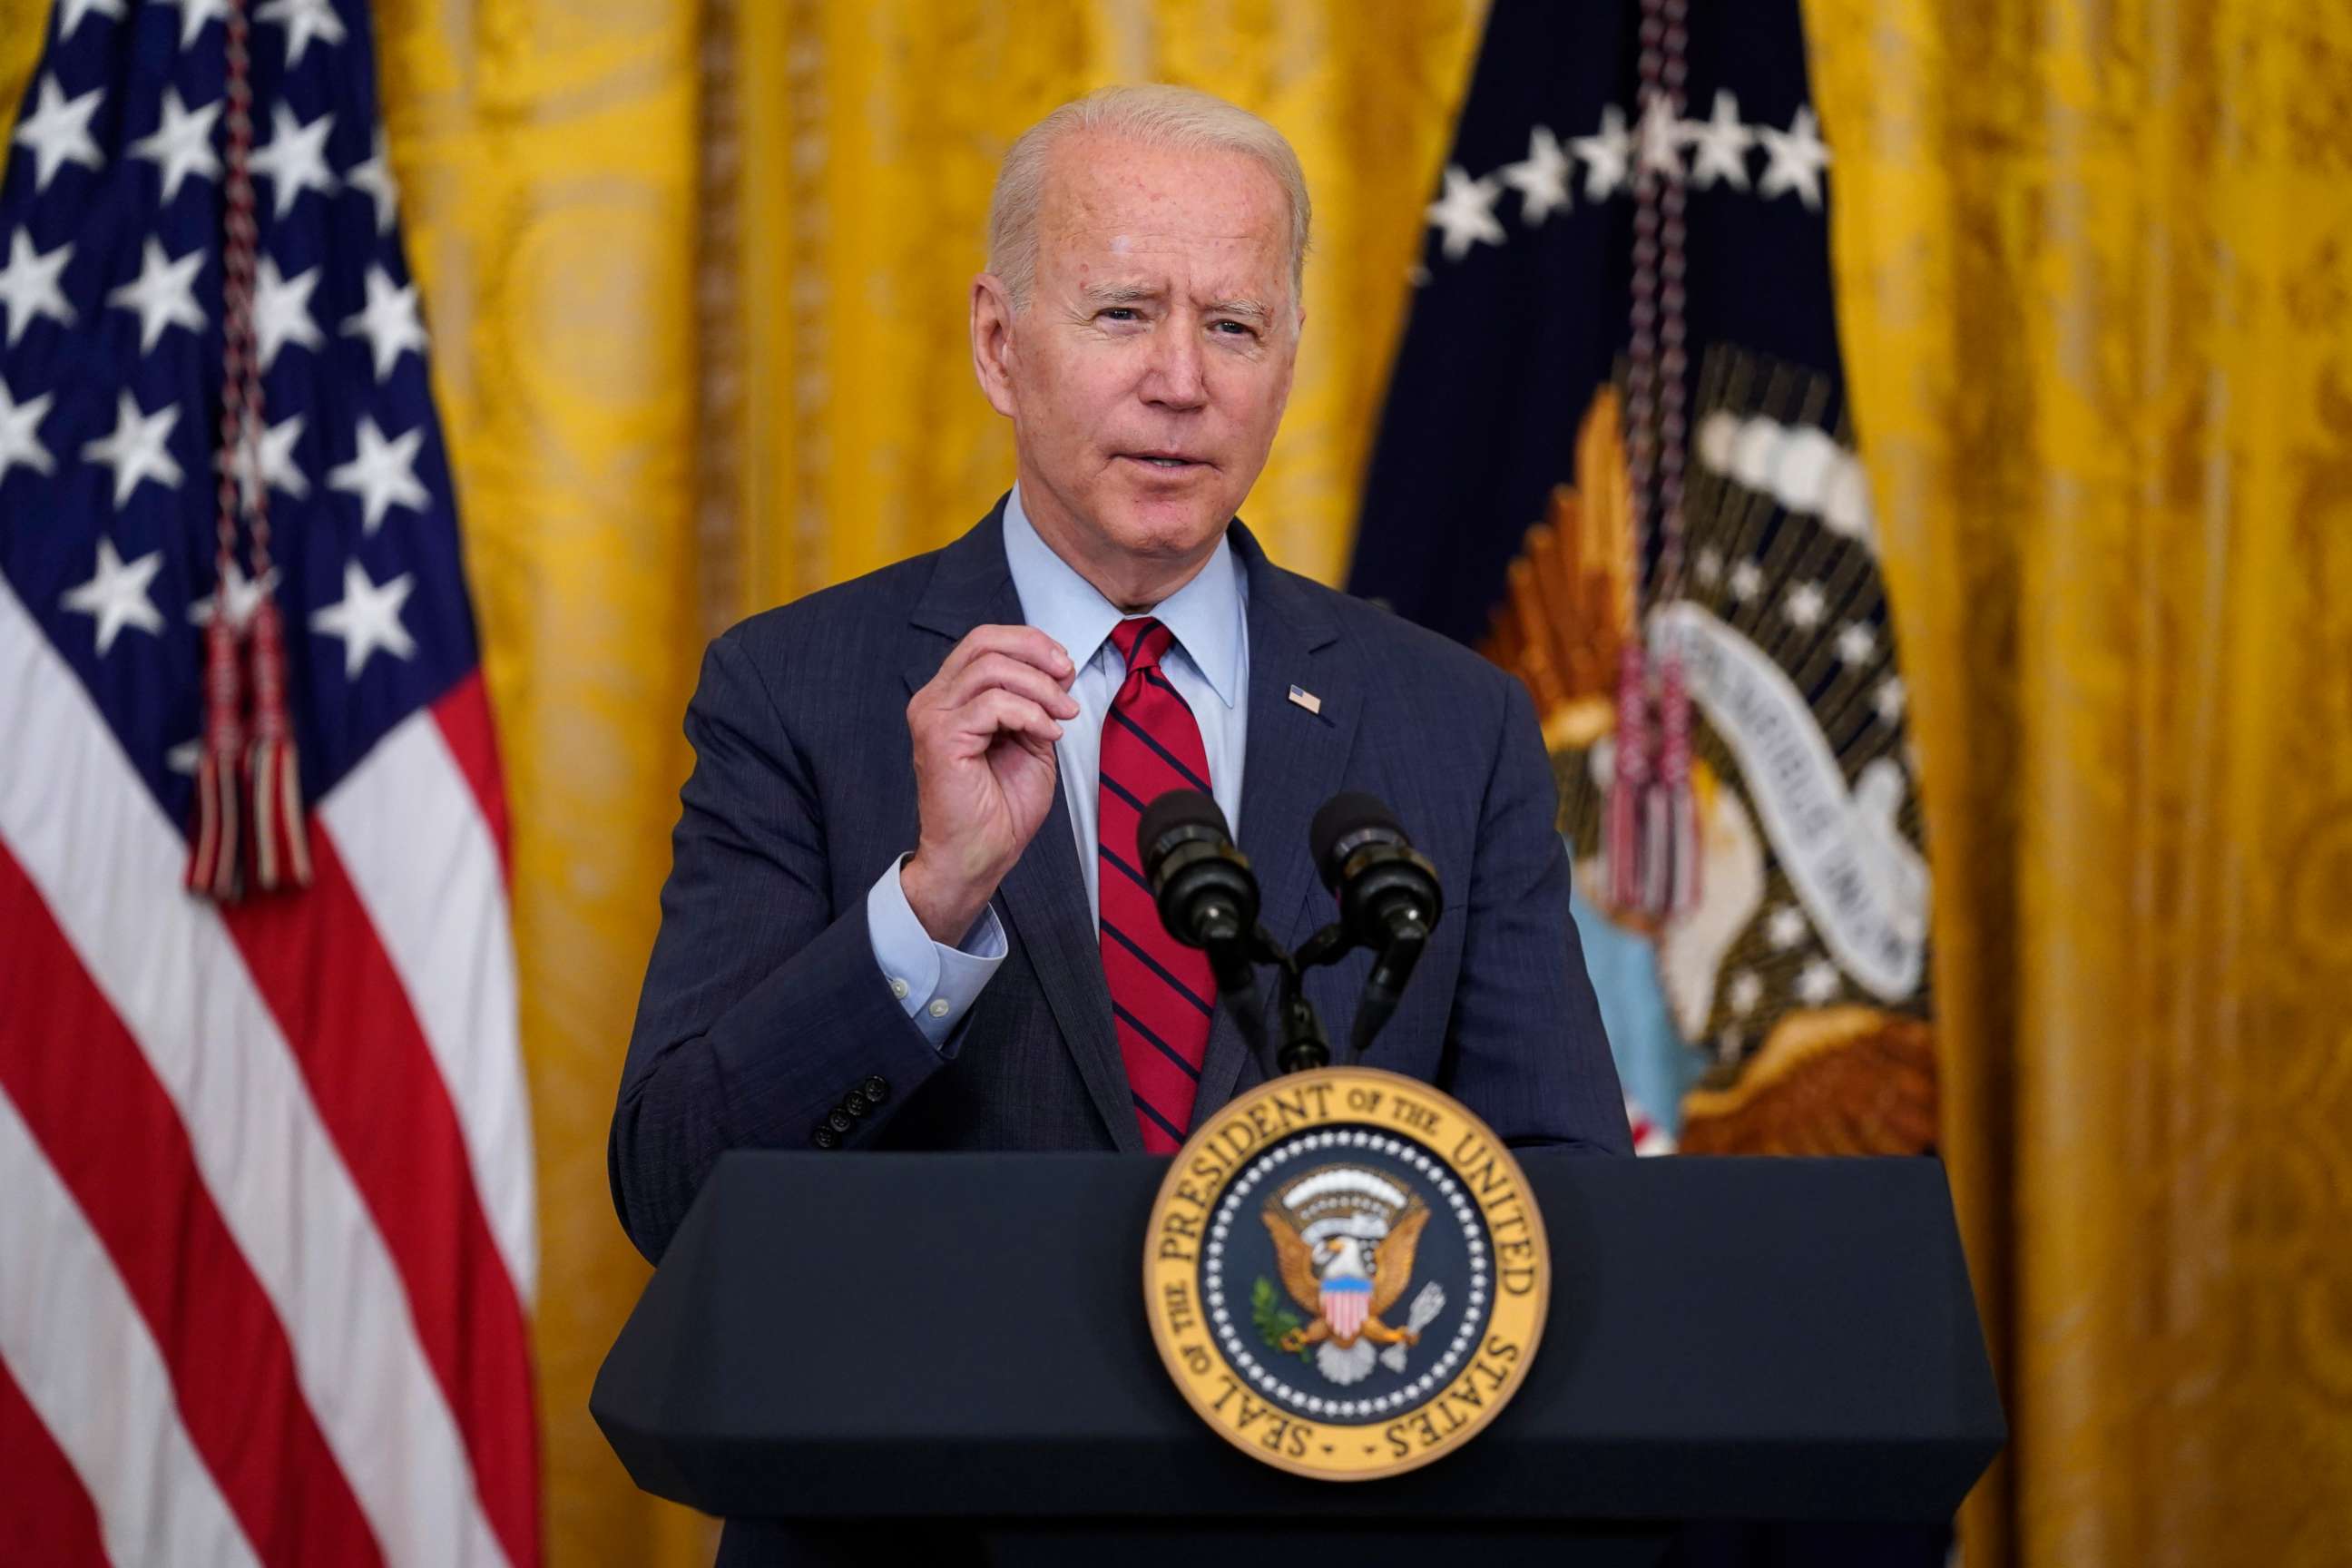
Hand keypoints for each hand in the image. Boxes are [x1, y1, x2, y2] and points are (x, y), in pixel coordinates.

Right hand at [901, 625, 1080, 942]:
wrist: (980, 856)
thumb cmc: (1000, 809)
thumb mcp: (1030, 741)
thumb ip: (1037, 703)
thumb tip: (1059, 667)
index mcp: (951, 697)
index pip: (985, 641)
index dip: (1030, 642)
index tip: (1065, 666)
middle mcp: (934, 700)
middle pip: (983, 641)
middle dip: (1036, 651)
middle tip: (1067, 677)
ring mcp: (933, 716)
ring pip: (992, 668)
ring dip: (1040, 688)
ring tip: (1062, 716)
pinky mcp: (940, 737)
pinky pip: (993, 703)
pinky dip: (1031, 714)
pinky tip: (1047, 736)